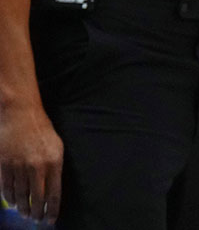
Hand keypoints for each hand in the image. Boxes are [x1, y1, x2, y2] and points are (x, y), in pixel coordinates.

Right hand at [0, 102, 62, 222]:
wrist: (20, 115)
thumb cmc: (42, 131)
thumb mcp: (57, 147)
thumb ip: (55, 168)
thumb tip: (53, 190)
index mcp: (54, 162)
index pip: (54, 193)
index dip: (52, 210)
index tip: (50, 220)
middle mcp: (37, 167)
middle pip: (37, 198)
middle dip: (37, 212)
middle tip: (36, 220)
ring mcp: (19, 167)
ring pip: (20, 196)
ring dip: (22, 208)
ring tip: (25, 214)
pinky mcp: (4, 165)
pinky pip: (6, 188)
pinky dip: (9, 198)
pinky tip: (13, 203)